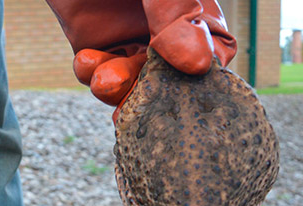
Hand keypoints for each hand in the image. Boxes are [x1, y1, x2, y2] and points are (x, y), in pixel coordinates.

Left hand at [46, 0, 236, 115]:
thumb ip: (175, 9)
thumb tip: (200, 64)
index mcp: (190, 3)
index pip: (216, 48)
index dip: (204, 71)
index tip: (185, 75)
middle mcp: (163, 23)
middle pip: (172, 75)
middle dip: (155, 89)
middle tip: (140, 98)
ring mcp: (127, 33)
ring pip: (132, 79)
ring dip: (119, 87)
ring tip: (106, 80)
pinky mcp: (91, 41)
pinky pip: (97, 71)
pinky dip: (91, 74)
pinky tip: (86, 61)